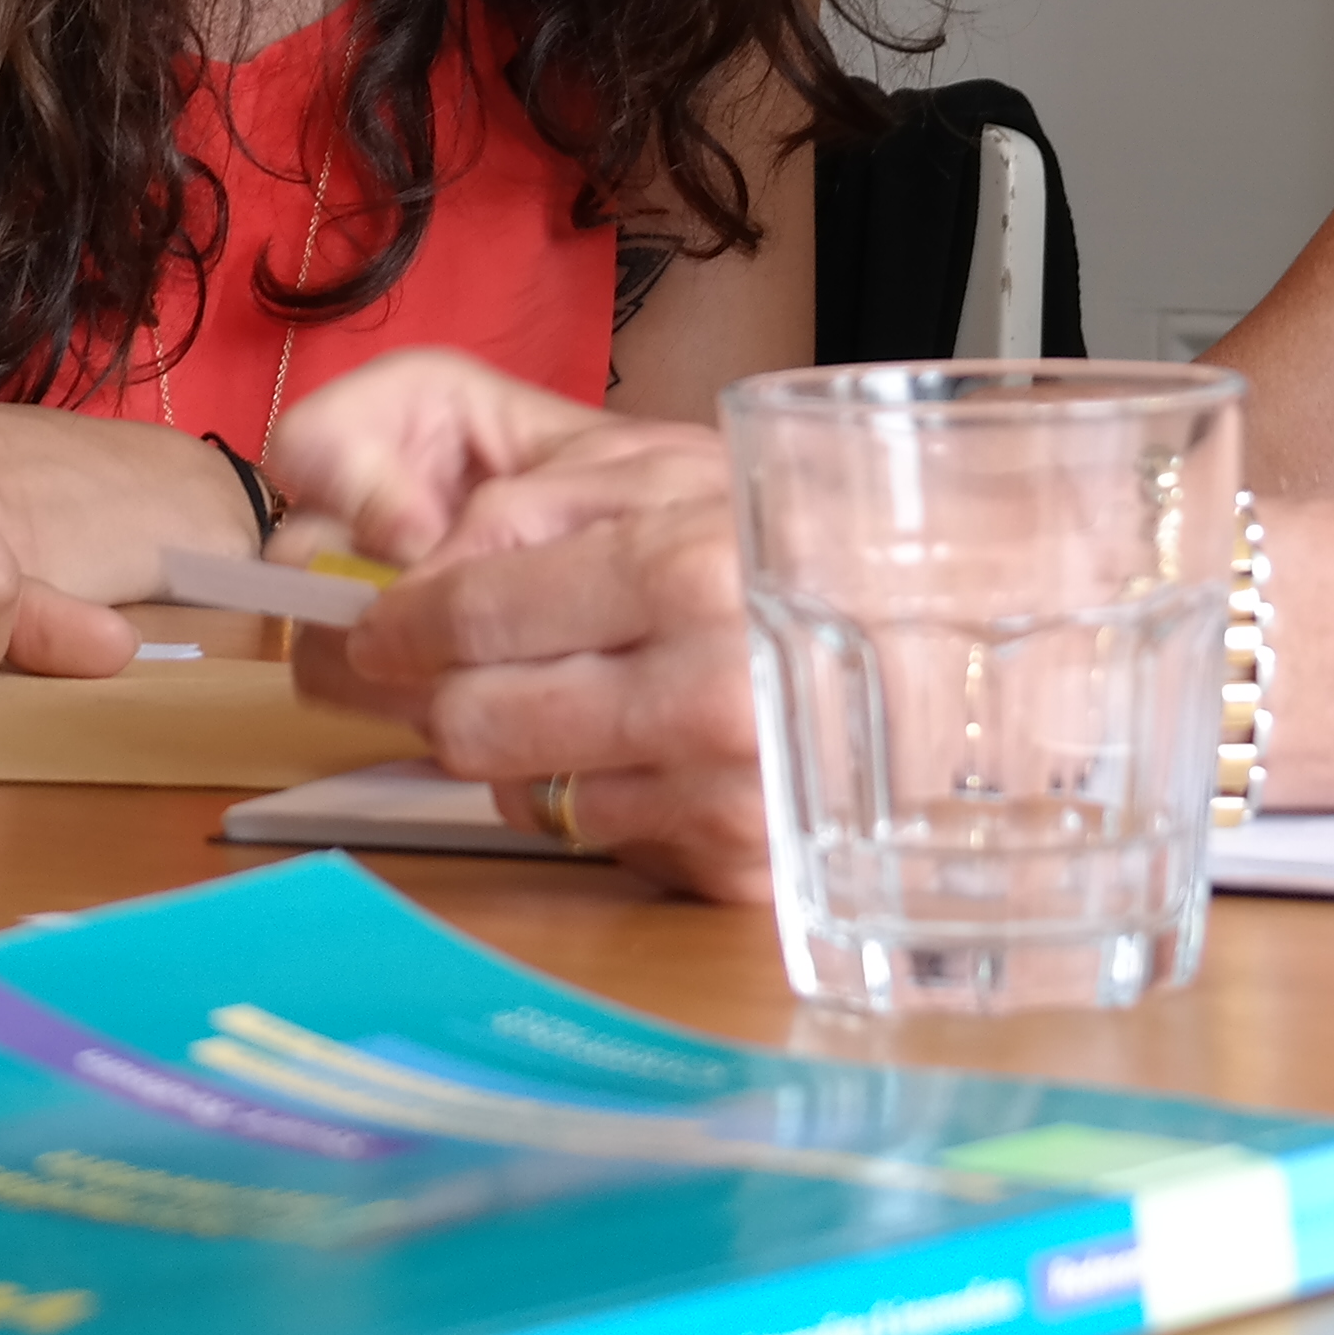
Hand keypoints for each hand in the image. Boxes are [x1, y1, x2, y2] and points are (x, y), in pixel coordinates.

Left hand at [271, 355, 766, 898]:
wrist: (957, 638)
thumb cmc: (806, 537)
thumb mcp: (670, 467)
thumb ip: (532, 504)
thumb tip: (411, 573)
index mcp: (686, 572)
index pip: (468, 616)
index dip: (395, 621)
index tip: (376, 623)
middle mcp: (707, 694)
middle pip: (471, 724)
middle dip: (443, 689)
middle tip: (451, 664)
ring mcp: (727, 794)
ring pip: (521, 794)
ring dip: (528, 746)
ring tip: (592, 687)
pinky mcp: (740, 867)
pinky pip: (600, 841)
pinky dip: (603, 794)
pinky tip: (654, 742)